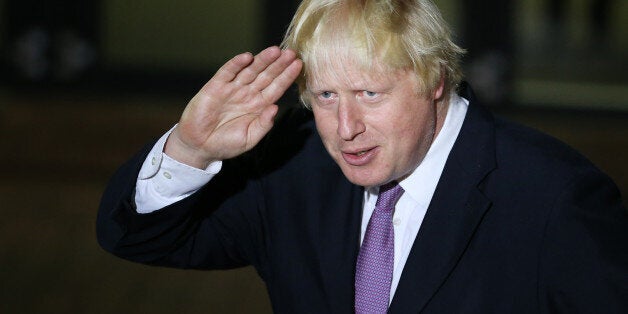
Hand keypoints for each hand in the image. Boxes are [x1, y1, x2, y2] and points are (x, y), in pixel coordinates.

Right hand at [165, 46, 302, 168]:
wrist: (200, 147)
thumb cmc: (226, 144)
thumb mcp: (250, 138)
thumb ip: (263, 124)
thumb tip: (275, 107)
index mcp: (258, 105)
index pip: (276, 88)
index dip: (287, 77)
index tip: (299, 66)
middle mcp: (247, 94)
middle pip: (266, 75)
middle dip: (279, 64)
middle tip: (292, 53)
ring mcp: (232, 89)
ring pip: (250, 70)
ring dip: (262, 60)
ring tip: (275, 51)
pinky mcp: (215, 87)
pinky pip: (227, 72)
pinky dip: (236, 64)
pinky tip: (247, 57)